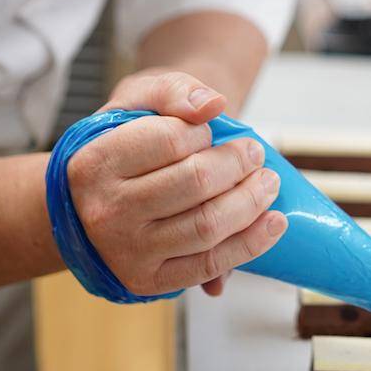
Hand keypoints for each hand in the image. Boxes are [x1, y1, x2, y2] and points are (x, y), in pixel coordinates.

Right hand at [67, 71, 286, 295]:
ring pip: (206, 226)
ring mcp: (128, 251)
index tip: (211, 129)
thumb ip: (175, 90)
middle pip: (194, 182)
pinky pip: (209, 265)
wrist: (104, 193)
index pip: (170, 139)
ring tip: (269, 182)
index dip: (203, 131)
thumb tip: (213, 105)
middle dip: (238, 163)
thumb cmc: (129, 138)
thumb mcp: (140, 97)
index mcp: (96, 162)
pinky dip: (250, 244)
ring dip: (251, 201)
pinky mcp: (151, 280)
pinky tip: (273, 223)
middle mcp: (106, 211)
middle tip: (256, 152)